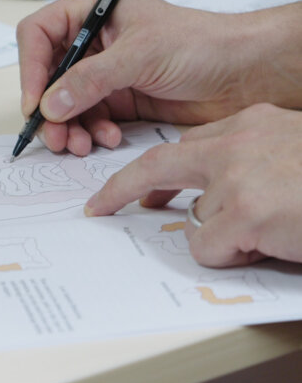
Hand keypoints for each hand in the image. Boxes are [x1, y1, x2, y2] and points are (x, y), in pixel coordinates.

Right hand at [17, 0, 301, 155]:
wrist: (241, 74)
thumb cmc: (202, 44)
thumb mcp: (139, 55)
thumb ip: (90, 80)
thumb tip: (50, 104)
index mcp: (92, 13)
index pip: (39, 35)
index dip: (30, 70)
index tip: (34, 104)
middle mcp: (93, 44)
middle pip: (47, 77)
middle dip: (50, 110)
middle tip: (56, 136)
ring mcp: (104, 74)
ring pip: (65, 105)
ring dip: (69, 128)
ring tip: (80, 144)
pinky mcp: (117, 100)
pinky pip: (88, 121)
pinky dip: (92, 134)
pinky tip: (107, 139)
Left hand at [85, 103, 301, 266]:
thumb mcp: (290, 158)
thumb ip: (247, 168)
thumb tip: (203, 207)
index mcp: (253, 125)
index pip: (185, 144)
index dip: (158, 172)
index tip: (139, 192)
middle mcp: (240, 142)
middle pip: (159, 164)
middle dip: (122, 187)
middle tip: (99, 207)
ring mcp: (239, 175)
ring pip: (198, 219)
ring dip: (225, 236)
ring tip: (274, 232)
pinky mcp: (246, 211)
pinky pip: (210, 247)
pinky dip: (233, 257)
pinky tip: (272, 246)